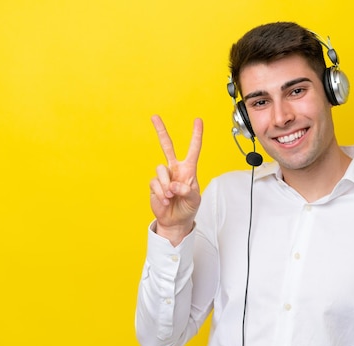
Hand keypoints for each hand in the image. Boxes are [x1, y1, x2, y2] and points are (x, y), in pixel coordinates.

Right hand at [149, 115, 202, 243]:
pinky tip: (165, 200)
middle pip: (167, 146)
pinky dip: (161, 193)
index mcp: (188, 169)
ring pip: (161, 170)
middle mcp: (175, 169)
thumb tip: (174, 185)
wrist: (175, 221)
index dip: (196, 135)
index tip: (198, 121)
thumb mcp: (194, 199)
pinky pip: (155, 183)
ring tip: (171, 196)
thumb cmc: (187, 208)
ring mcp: (164, 176)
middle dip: (161, 131)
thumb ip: (187, 191)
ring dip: (166, 185)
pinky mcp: (154, 185)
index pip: (193, 149)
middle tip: (155, 117)